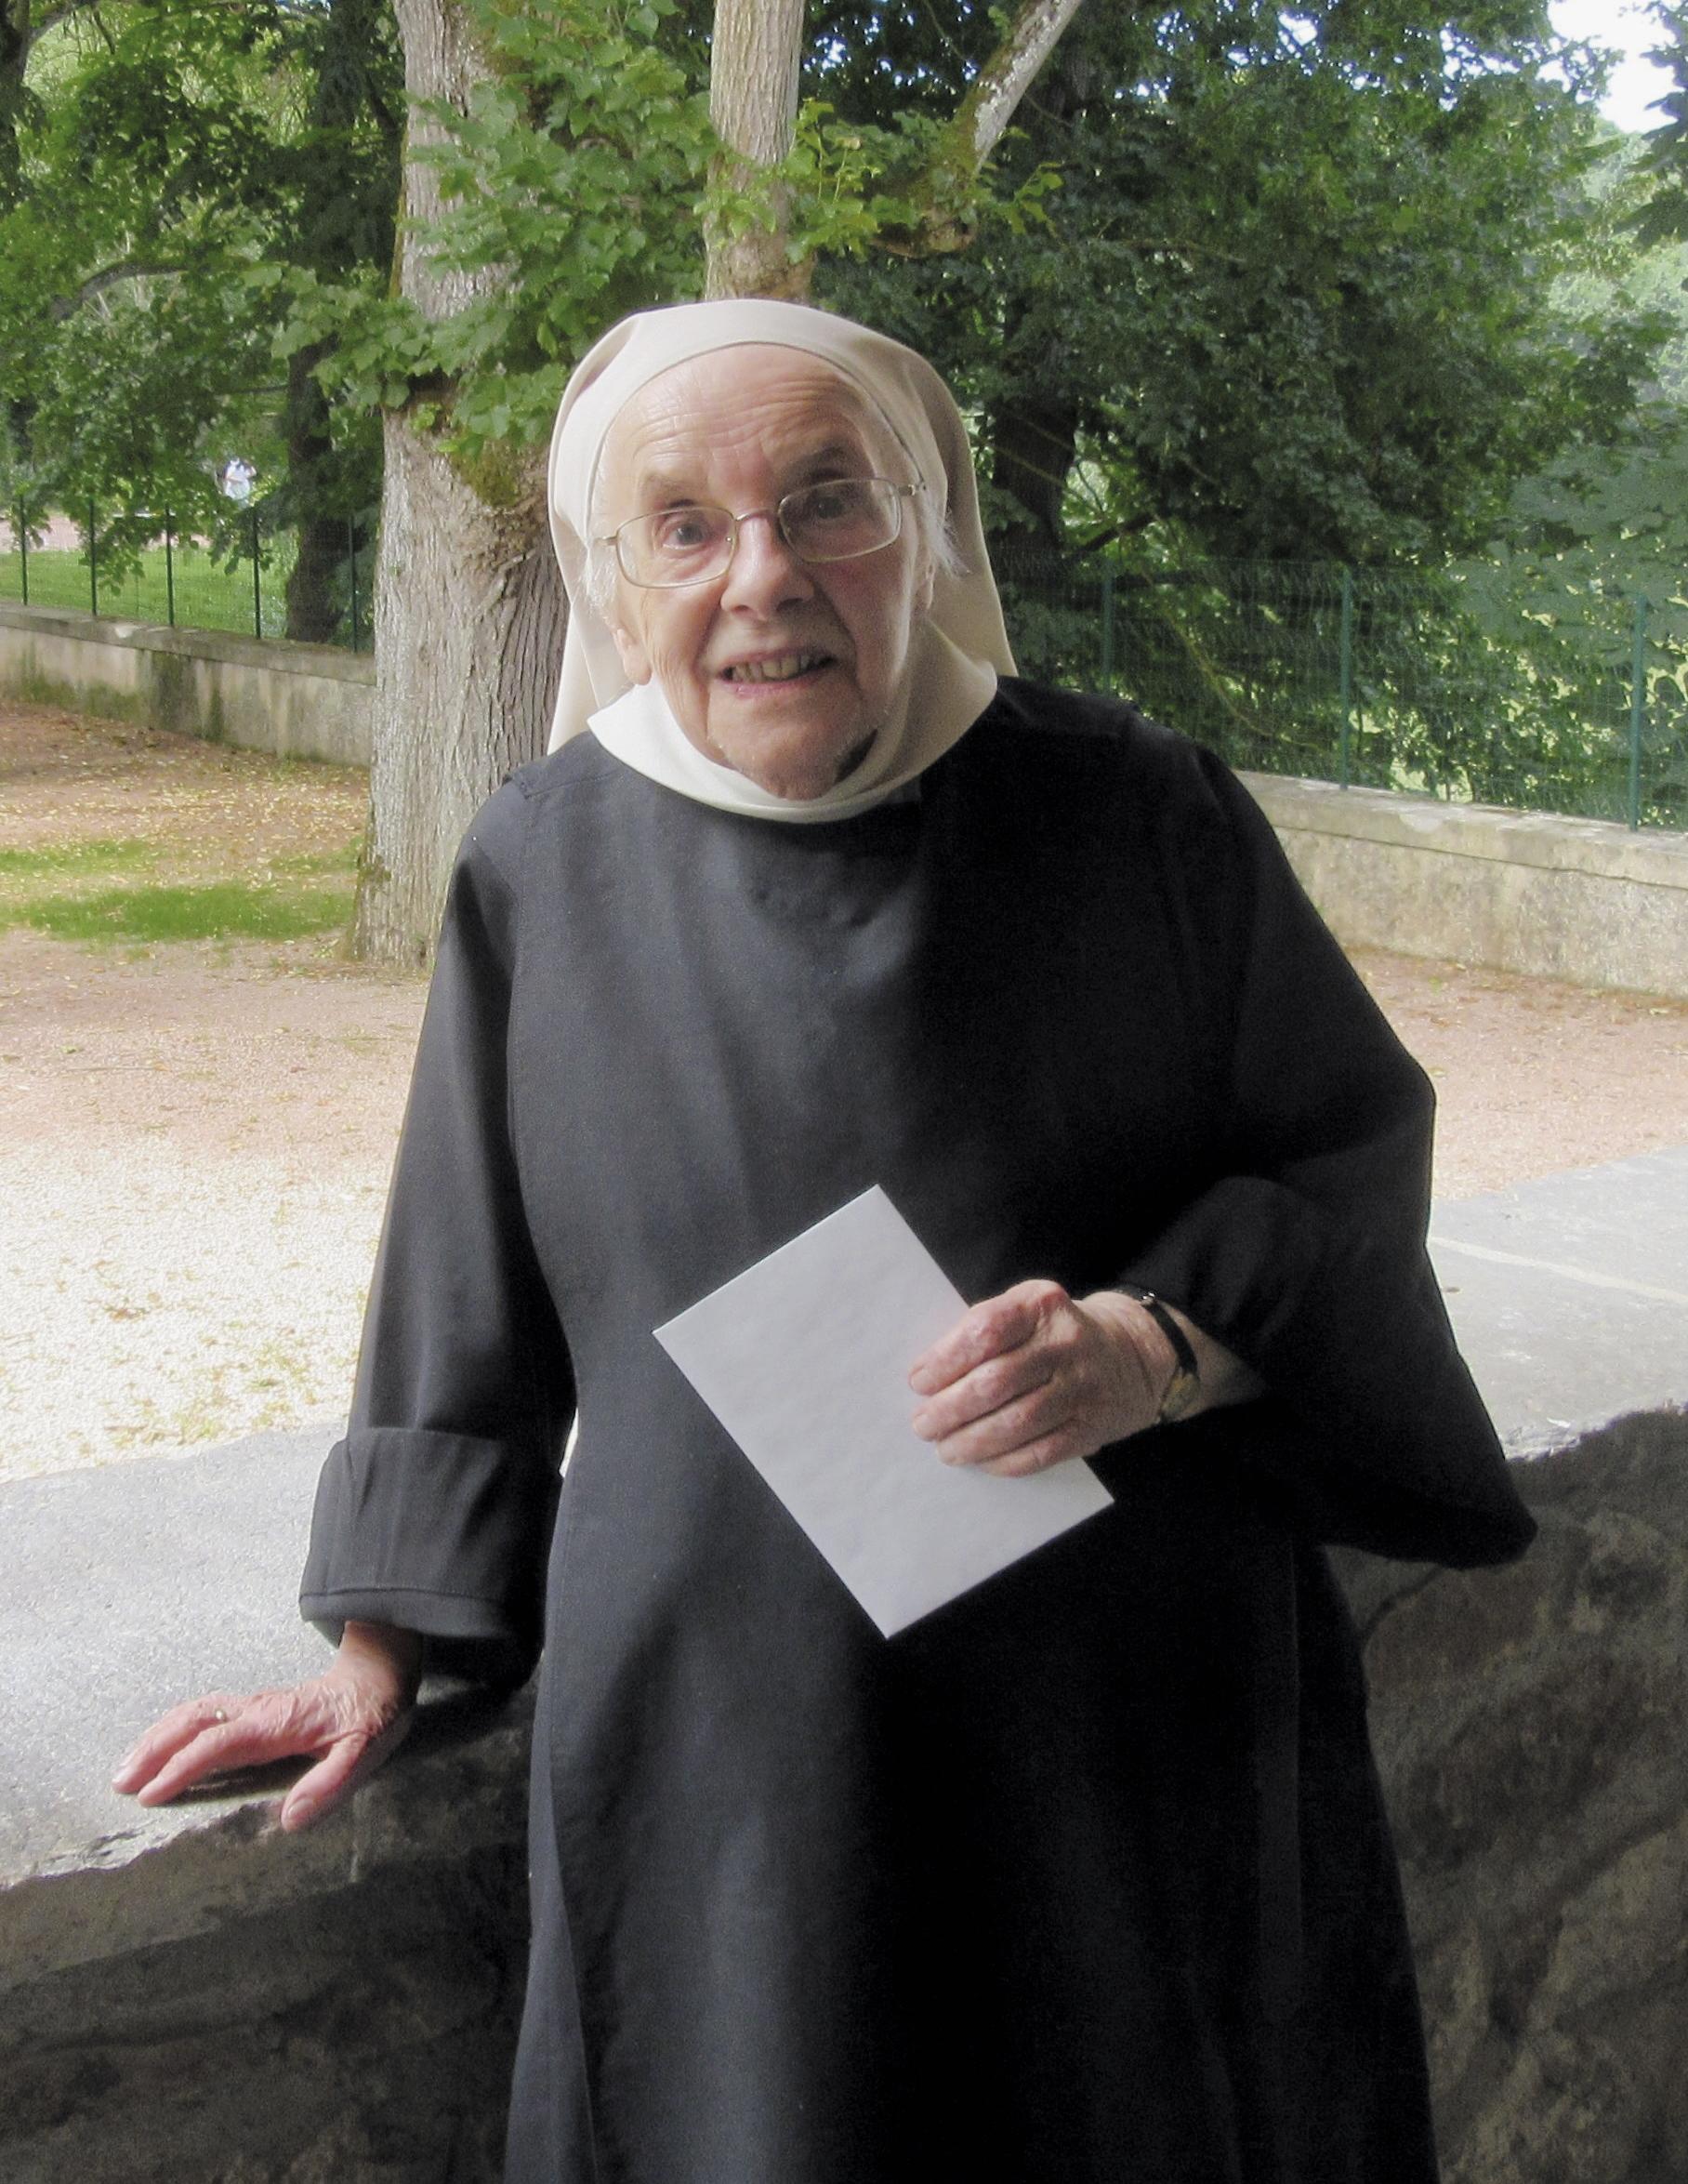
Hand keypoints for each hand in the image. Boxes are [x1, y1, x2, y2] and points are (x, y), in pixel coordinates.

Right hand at [111, 1620, 423, 1833]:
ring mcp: (253, 1705)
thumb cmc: (371, 1718)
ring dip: (156, 1737)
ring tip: (125, 1766)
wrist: (379, 1677)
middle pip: (193, 1723)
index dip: (181, 1768)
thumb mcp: (364, 1754)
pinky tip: (158, 1743)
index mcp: (277, 1725)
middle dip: (153, 1751)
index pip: (217, 1745)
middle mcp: (257, 1710)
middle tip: (120, 1783)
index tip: (150, 1794)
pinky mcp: (253, 1706)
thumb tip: (289, 1821)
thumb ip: (329, 1785)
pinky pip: (203, 1712)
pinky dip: (172, 1726)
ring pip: (193, 1713)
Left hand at [908, 1281, 1176, 1477]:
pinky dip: (1003, 1461)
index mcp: (1040, 1305)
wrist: (1128, 1354)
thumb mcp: (1026, 1310)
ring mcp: (1082, 1386)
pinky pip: (1041, 1451)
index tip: (919, 1381)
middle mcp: (1065, 1343)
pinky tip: (981, 1461)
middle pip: (995, 1382)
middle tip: (923, 1424)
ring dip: (971, 1441)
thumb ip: (984, 1332)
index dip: (944, 1360)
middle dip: (949, 1409)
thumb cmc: (1054, 1334)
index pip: (984, 1331)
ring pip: (1016, 1422)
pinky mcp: (1091, 1426)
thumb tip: (929, 1380)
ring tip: (945, 1448)